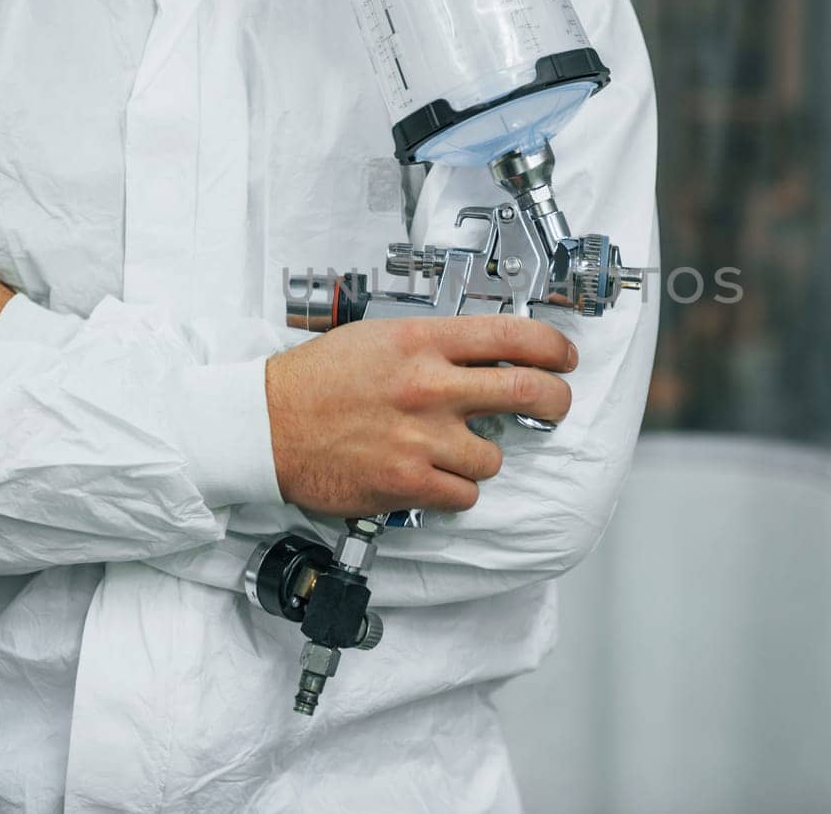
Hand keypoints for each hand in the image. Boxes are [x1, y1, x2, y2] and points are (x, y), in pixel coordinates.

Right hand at [267, 315, 577, 515]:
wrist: (265, 426)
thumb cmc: (316, 381)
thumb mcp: (379, 338)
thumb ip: (435, 345)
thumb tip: (489, 353)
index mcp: (422, 342)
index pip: (514, 336)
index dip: (553, 346)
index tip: (564, 356)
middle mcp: (428, 387)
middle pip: (528, 392)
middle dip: (555, 399)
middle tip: (554, 403)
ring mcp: (421, 438)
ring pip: (494, 456)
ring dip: (481, 455)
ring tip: (449, 447)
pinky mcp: (408, 483)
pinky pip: (464, 494)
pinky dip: (453, 489)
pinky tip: (430, 474)